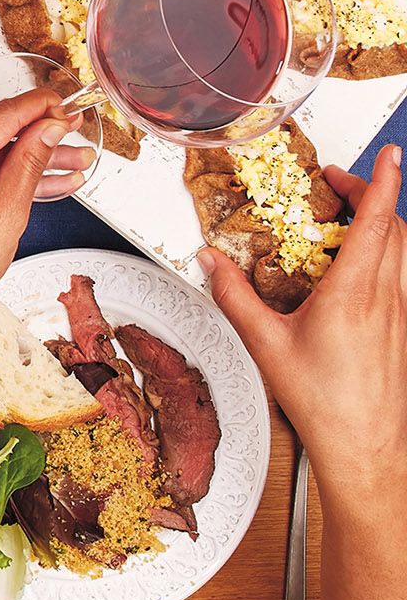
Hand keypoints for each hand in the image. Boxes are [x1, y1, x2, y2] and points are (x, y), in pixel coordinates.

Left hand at [0, 90, 69, 343]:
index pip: (3, 113)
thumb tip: (48, 129)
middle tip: (77, 135)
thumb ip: (28, 165)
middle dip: (41, 131)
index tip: (68, 104)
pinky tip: (45, 181)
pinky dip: (6, 171)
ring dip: (30, 154)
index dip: (40, 106)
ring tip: (74, 164)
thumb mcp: (7, 216)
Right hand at [205, 144, 406, 491]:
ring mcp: (401, 313)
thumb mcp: (265, 343)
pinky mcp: (403, 329)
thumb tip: (212, 262)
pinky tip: (354, 268)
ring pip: (403, 250)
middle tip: (338, 184)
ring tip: (347, 218)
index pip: (377, 221)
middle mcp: (386, 298)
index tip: (387, 154)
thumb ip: (235, 296)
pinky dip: (383, 253)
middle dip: (370, 195)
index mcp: (355, 294)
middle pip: (394, 228)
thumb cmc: (324, 402)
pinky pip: (400, 275)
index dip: (382, 180)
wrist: (365, 446)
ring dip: (380, 223)